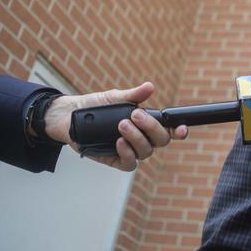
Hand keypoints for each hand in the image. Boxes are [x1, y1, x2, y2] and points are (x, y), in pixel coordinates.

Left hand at [43, 82, 187, 170]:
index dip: (179, 131)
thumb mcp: (115, 97)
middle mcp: (142, 138)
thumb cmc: (95, 106)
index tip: (181, 128)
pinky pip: (129, 163)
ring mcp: (130, 150)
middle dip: (152, 128)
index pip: (168, 129)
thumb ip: (133, 95)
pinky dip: (127, 153)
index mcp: (147, 123)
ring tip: (121, 125)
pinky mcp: (116, 160)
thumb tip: (150, 87)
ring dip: (136, 138)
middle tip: (135, 115)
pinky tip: (119, 142)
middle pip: (161, 141)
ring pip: (146, 151)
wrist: (69, 116)